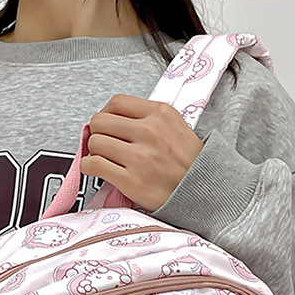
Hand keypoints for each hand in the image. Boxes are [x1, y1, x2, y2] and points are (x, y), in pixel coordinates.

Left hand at [81, 95, 203, 210]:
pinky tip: (96, 170)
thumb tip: (115, 120)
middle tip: (103, 143)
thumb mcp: (176, 128)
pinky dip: (89, 167)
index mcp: (160, 114)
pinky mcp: (132, 181)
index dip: (106, 113)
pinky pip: (94, 165)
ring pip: (95, 142)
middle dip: (98, 133)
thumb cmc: (190, 165)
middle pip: (101, 121)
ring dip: (94, 151)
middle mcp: (150, 132)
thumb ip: (148, 119)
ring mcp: (140, 157)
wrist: (204, 192)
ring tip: (104, 159)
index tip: (106, 125)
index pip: (117, 102)